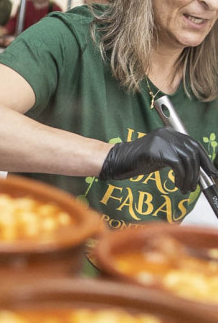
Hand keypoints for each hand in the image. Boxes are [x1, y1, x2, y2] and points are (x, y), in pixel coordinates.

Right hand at [100, 127, 216, 192]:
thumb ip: (175, 158)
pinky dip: (180, 176)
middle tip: (195, 186)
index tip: (210, 173)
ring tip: (184, 188)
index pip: (194, 145)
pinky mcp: (155, 149)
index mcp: (169, 133)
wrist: (115, 162)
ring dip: (189, 177)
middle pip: (192, 152)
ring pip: (186, 159)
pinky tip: (176, 184)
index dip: (204, 160)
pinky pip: (176, 164)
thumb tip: (195, 170)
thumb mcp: (160, 158)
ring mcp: (160, 141)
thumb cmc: (135, 162)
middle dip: (197, 171)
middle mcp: (167, 134)